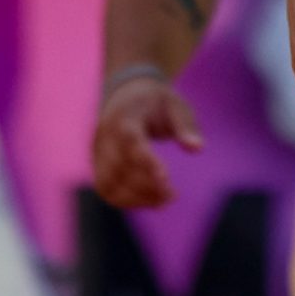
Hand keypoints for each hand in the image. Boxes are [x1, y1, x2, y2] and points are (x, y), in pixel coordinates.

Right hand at [90, 74, 203, 208]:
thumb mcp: (175, 104)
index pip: (131, 141)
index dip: (146, 161)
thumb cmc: (155, 101)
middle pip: (119, 167)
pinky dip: (125, 201)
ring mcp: (97, 151)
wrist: (126, 93)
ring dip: (135, 198)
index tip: (166, 179)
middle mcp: (105, 135)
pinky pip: (105, 189)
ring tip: (163, 201)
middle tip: (172, 196)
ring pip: (108, 183)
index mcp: (124, 116)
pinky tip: (149, 202)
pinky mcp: (97, 164)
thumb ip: (186, 125)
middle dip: (145, 186)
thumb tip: (197, 148)